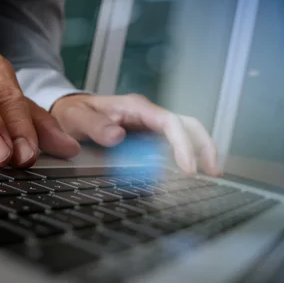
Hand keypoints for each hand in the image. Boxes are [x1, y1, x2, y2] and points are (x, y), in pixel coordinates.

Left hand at [51, 94, 219, 175]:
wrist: (70, 112)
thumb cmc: (74, 113)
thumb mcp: (77, 118)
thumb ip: (95, 126)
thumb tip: (118, 137)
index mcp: (136, 107)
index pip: (169, 122)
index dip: (182, 144)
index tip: (188, 168)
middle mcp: (148, 115)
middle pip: (187, 125)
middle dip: (204, 146)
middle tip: (213, 172)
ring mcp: (150, 126)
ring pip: (186, 133)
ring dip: (201, 151)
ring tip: (211, 174)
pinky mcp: (149, 137)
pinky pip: (173, 144)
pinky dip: (187, 156)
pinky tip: (192, 173)